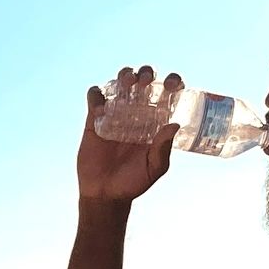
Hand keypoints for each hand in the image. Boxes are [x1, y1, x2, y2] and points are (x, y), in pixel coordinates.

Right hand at [77, 66, 181, 206]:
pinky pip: (94, 97)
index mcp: (156, 120)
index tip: (172, 85)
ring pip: (120, 83)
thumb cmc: (133, 182)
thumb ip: (162, 149)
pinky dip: (97, 95)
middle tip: (146, 81)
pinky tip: (101, 107)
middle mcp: (137, 112)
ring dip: (124, 75)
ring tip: (126, 83)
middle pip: (143, 81)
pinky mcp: (94, 119)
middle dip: (147, 74)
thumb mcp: (154, 168)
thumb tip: (174, 124)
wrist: (105, 194)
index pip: (166, 93)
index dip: (171, 82)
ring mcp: (115, 113)